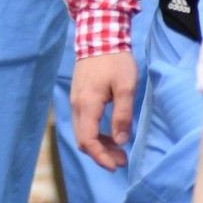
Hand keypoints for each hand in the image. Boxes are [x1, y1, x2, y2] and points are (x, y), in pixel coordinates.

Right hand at [72, 50, 138, 169]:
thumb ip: (122, 114)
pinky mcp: (79, 95)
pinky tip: (110, 132)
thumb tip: (121, 140)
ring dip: (99, 144)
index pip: (88, 140)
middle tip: (122, 160)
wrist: (99, 36)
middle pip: (83, 139)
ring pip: (82, 131)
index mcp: (87, 104)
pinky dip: (96, 132)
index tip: (116, 166)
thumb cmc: (115, 60)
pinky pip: (83, 121)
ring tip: (119, 149)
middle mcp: (77, 105)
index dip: (100, 157)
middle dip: (101, 154)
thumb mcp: (126, 87)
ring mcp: (76, 100)